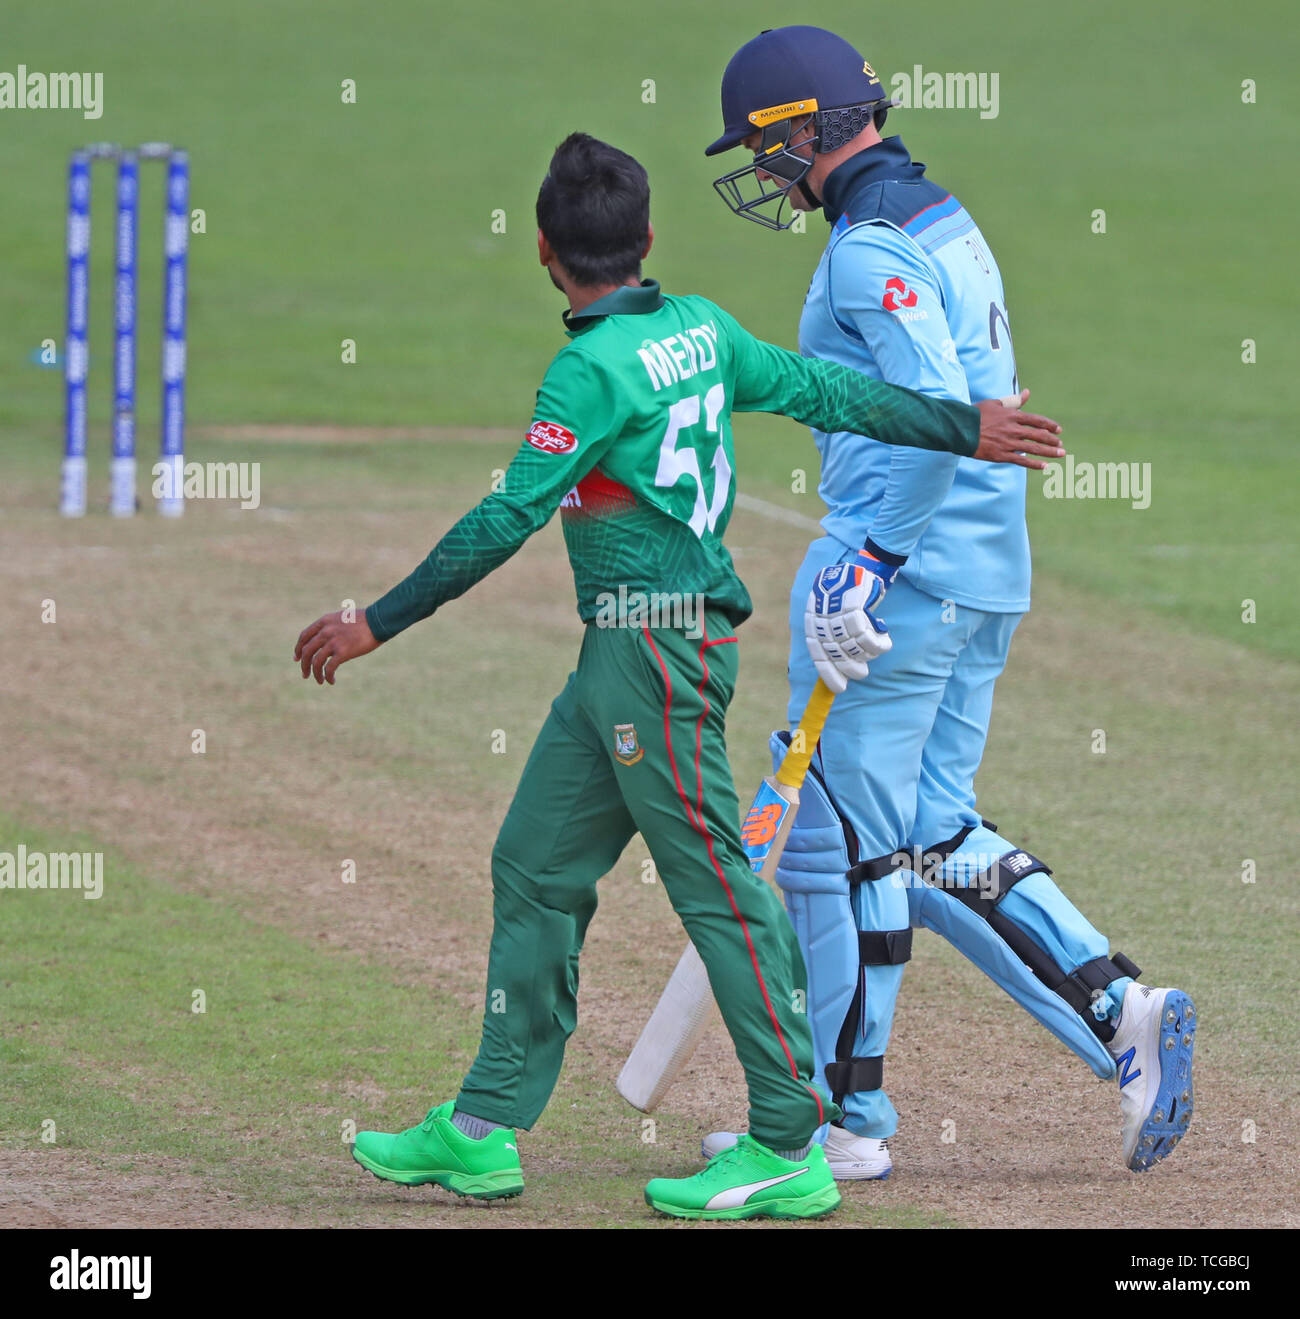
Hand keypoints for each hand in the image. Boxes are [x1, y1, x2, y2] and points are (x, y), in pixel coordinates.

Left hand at [295, 610, 381, 684]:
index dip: (298, 649)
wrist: (379, 621)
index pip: (304, 636)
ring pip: (316, 662)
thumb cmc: (365, 621)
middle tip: (305, 674)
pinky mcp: (343, 652)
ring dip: (315, 673)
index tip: (297, 659)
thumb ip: (331, 628)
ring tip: (318, 680)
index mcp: (324, 621)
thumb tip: (327, 644)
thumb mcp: (342, 619)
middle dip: (303, 665)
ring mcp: (333, 641)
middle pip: (306, 651)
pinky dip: (328, 676)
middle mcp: (325, 631)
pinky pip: (329, 668)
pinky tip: (331, 680)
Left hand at [805, 555, 892, 694]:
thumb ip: (831, 632)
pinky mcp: (855, 611)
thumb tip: (839, 657)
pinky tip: (884, 640)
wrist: (855, 565)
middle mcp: (823, 623)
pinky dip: (879, 645)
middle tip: (861, 672)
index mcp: (814, 624)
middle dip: (851, 669)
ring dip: (868, 655)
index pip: (819, 656)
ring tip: (876, 647)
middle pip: (838, 658)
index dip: (829, 675)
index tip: (839, 689)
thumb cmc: (844, 590)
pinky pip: (869, 640)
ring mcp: (838, 617)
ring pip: (855, 651)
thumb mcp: (830, 611)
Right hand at [974, 390, 1064, 468]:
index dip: (1050, 426)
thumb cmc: (976, 414)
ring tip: (1061, 455)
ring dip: (1049, 452)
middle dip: (1053, 441)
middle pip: (1039, 435)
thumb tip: (1028, 393)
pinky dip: (1034, 464)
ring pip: (1034, 449)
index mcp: (1013, 416)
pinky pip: (1021, 461)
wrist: (960, 429)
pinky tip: (1045, 466)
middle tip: (1061, 445)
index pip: (1037, 421)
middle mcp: (1013, 430)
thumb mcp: (996, 404)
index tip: (1058, 430)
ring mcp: (1008, 443)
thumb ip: (1013, 401)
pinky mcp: (1001, 455)